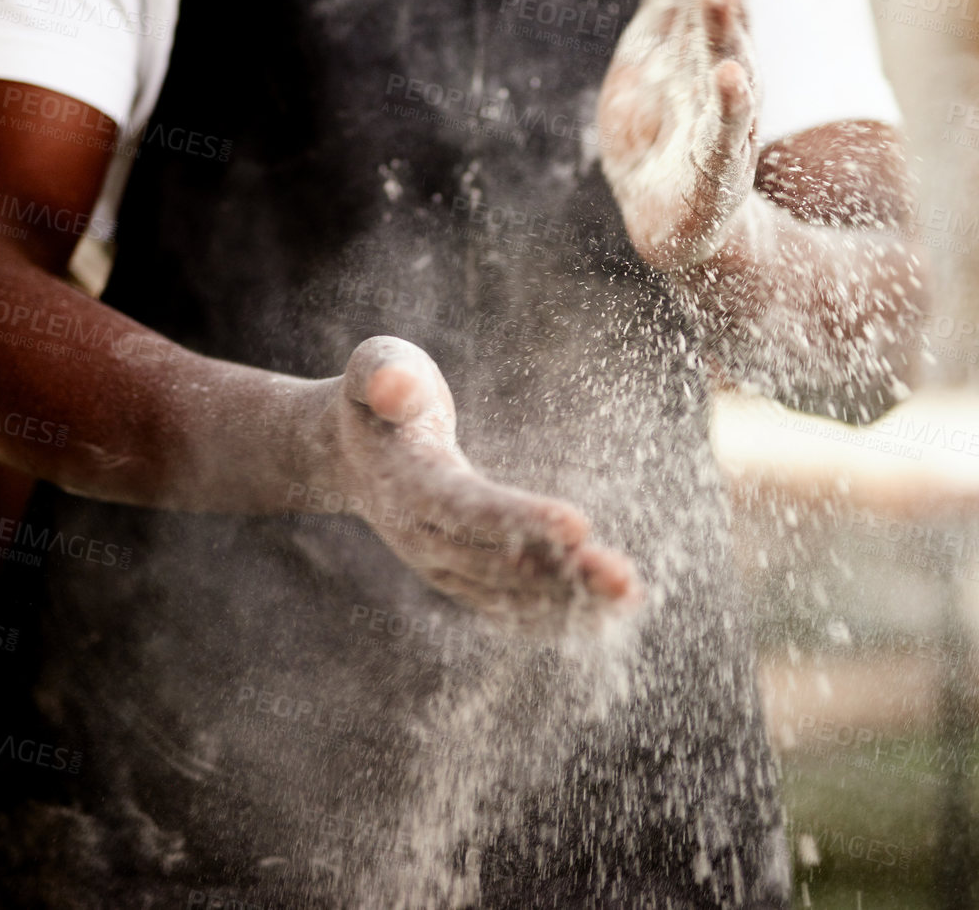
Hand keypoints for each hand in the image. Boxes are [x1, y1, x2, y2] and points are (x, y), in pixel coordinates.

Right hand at [313, 336, 640, 633]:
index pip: (466, 506)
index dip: (520, 518)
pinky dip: (558, 611)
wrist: (349, 452)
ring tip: (630, 593)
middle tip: (623, 576)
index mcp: (407, 484)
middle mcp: (421, 538)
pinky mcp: (461, 578)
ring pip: (510, 592)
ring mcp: (440, 565)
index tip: (579, 524)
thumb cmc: (377, 398)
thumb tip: (392, 387)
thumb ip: (382, 373)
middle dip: (563, 571)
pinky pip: (511, 604)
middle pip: (496, 562)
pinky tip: (609, 613)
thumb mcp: (373, 367)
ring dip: (572, 598)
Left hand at [598, 0, 758, 270]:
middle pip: (718, 30)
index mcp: (698, 57)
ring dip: (723, 33)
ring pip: (727, 72)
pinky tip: (729, 76)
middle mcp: (717, 85)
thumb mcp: (650, 59)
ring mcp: (722, 126)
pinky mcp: (718, 169)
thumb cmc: (657, 137)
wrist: (668, 225)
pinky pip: (726, 134)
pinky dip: (730, 105)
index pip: (702, 5)